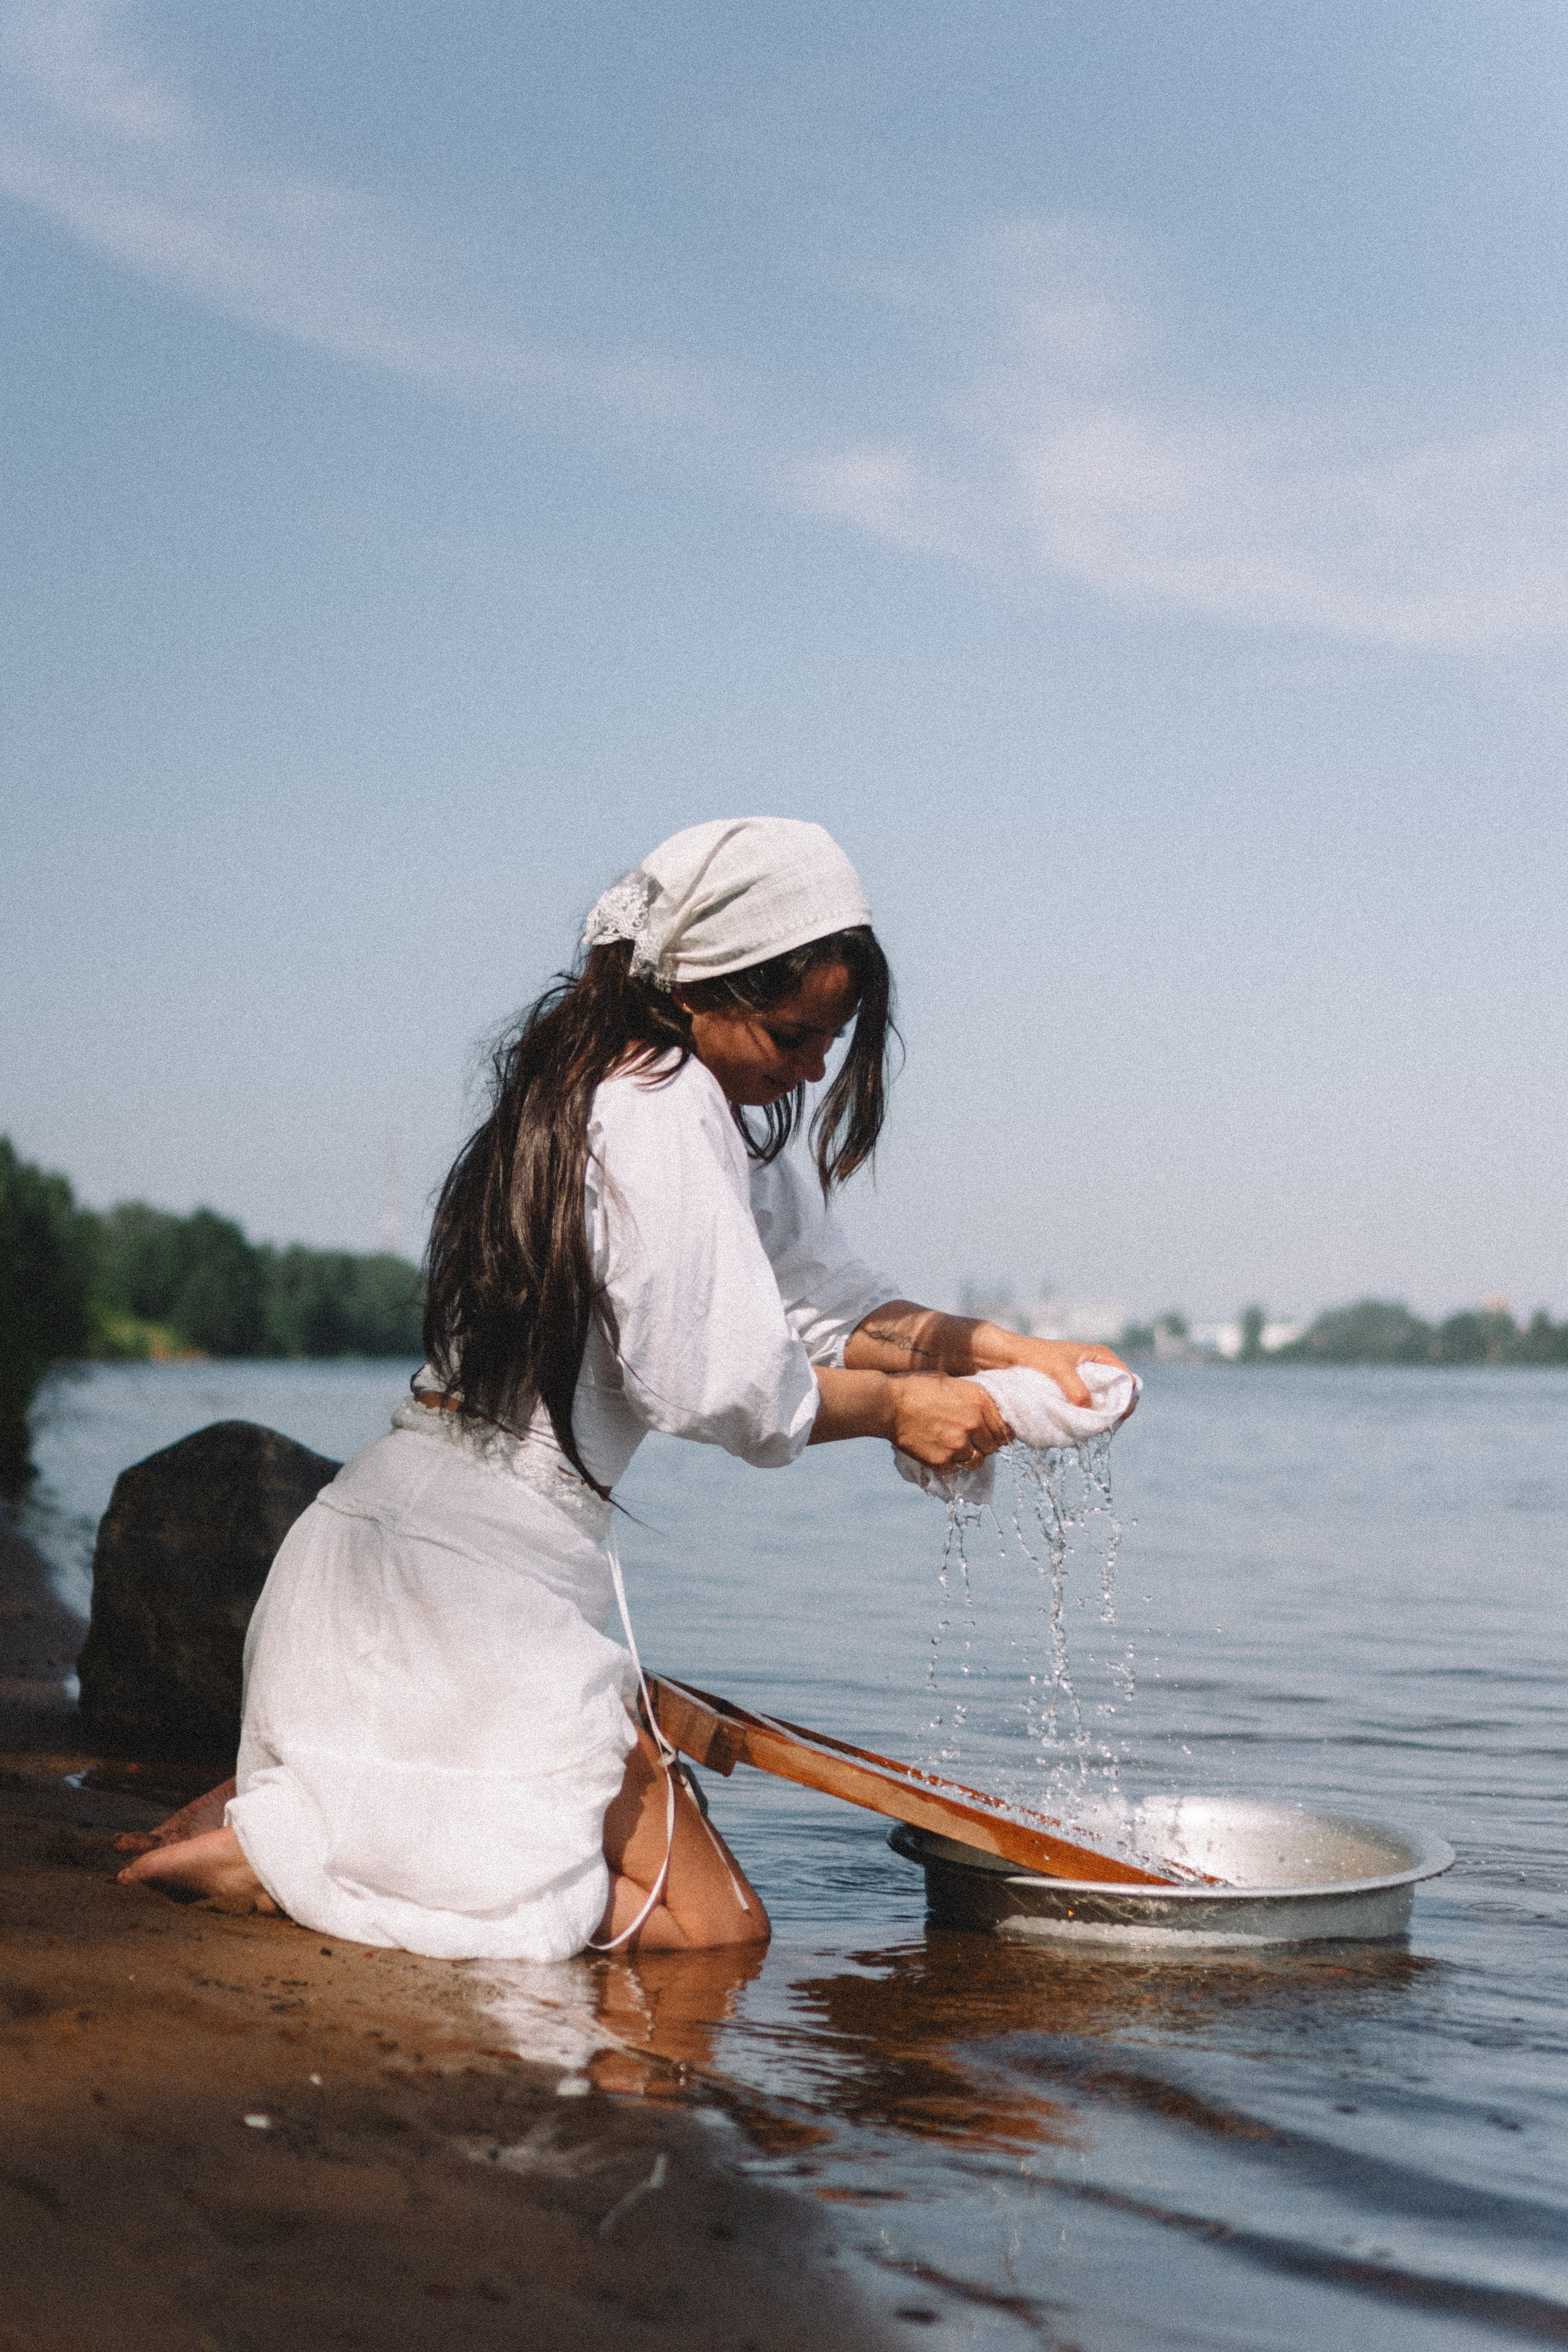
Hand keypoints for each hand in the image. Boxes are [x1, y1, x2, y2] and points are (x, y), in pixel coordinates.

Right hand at [887, 1374, 1013, 1471]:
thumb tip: (992, 1410)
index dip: (999, 1432)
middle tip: (967, 1438)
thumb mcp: (953, 1383)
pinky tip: (938, 1449)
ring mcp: (958, 1445)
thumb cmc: (918, 1388)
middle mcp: (974, 1425)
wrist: (888, 1404)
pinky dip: (949, 1463)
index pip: (1006, 1429)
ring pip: (976, 1462)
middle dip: (983, 1444)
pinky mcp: (942, 1461)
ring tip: (953, 1446)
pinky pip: (955, 1469)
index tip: (990, 1433)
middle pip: (993, 1447)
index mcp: (980, 1402)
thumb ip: (975, 1397)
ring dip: (968, 1457)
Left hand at [1010, 1339, 1136, 1417]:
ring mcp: (1087, 1379)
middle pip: (1119, 1393)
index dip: (1127, 1398)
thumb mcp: (1059, 1370)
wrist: (1012, 1355)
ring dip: (1101, 1414)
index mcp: (1101, 1356)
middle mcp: (1098, 1367)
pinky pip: (1089, 1405)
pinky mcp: (1075, 1390)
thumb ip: (1077, 1389)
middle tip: (1105, 1425)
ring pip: (1104, 1401)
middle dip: (1115, 1410)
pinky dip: (1088, 1415)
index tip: (1118, 1415)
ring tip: (1092, 1426)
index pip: (1127, 1379)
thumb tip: (1090, 1410)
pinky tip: (1083, 1424)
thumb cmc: (1036, 1356)